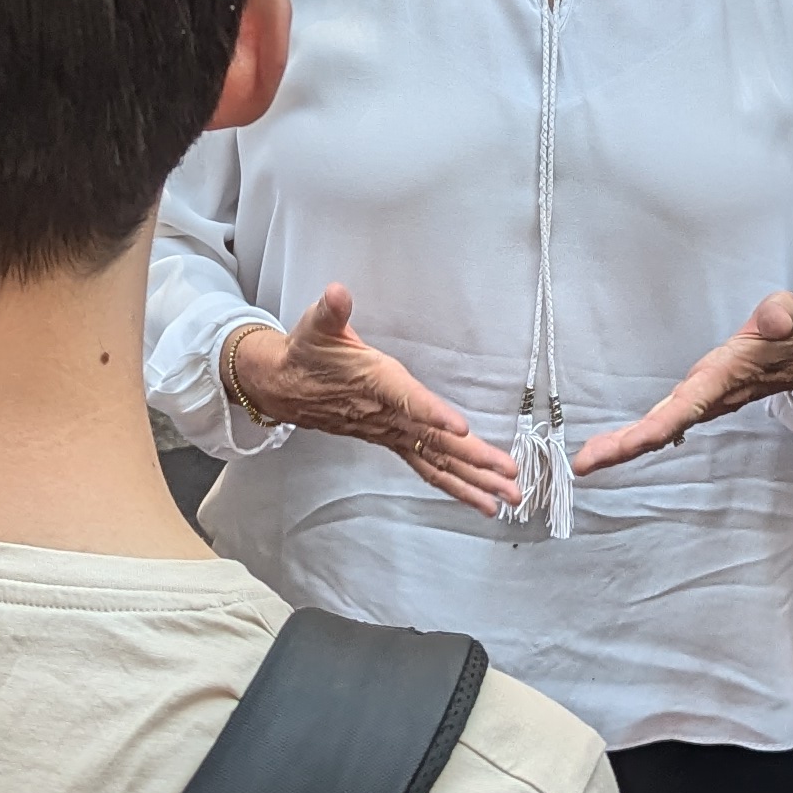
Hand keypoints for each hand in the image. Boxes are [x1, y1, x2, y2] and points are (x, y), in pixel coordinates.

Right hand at [229, 286, 519, 513]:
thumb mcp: (315, 325)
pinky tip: (480, 499)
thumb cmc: (307, 353)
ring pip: (436, 462)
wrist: (282, 387)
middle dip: (474, 461)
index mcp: (375, 382)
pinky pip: (427, 467)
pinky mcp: (392, 440)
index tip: (462, 428)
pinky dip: (455, 484)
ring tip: (508, 498)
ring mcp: (390, 432)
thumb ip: (331, 310)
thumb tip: (336, 293)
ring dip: (473, 481)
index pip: (407, 400)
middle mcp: (387, 414)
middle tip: (510, 477)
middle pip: (434, 442)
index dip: (433, 414)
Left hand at [570, 294, 792, 475]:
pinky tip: (619, 443)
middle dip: (624, 448)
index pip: (684, 409)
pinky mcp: (706, 395)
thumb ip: (783, 317)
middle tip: (582, 465)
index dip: (650, 431)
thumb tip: (772, 318)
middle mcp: (713, 396)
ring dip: (626, 443)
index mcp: (726, 378)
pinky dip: (640, 433)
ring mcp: (709, 399)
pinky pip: (667, 418)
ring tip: (587, 460)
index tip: (618, 448)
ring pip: (662, 427)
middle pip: (663, 428)